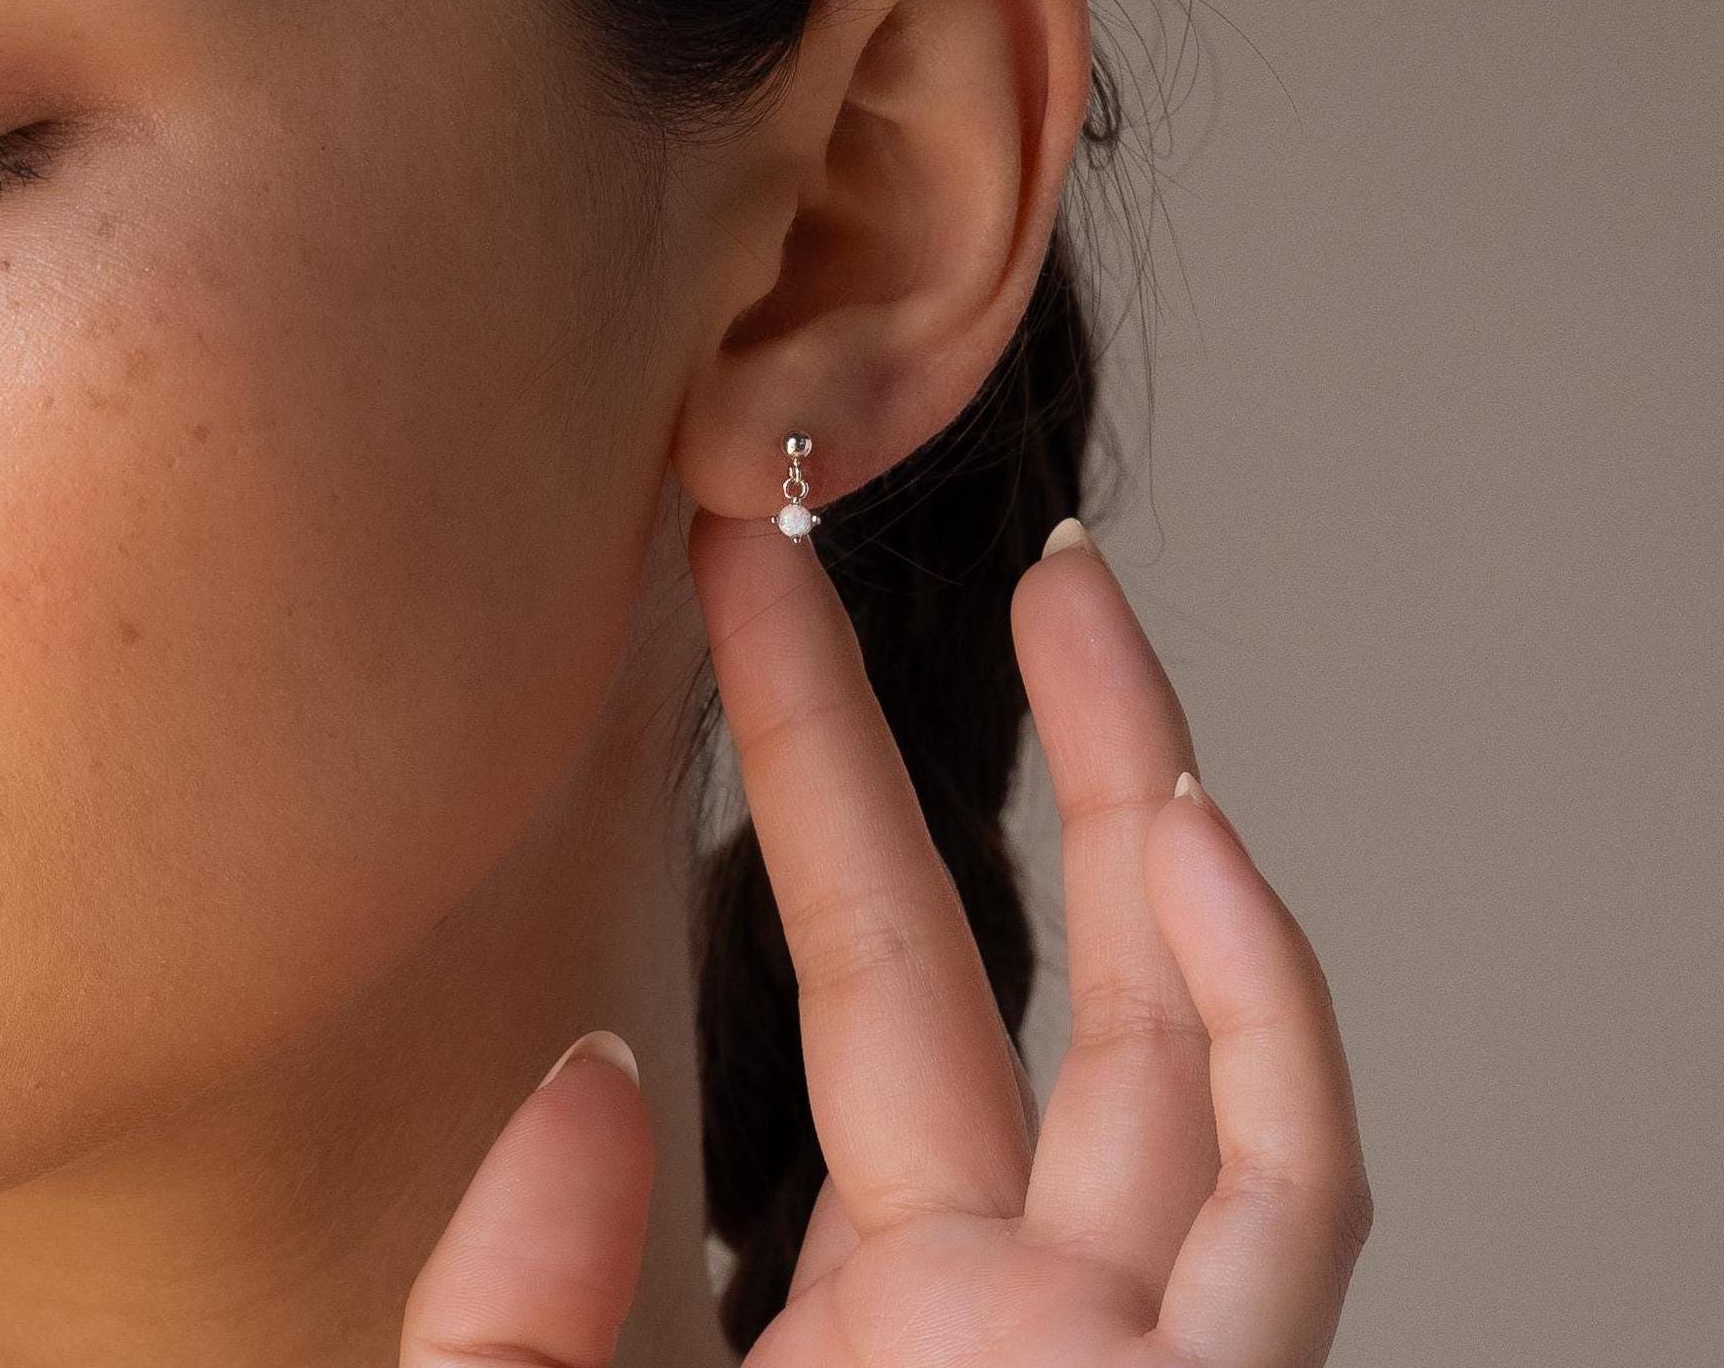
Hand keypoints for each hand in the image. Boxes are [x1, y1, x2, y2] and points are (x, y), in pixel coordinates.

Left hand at [399, 507, 1372, 1365]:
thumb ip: (532, 1302)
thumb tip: (586, 1064)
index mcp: (889, 1296)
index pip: (872, 951)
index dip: (813, 747)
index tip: (744, 587)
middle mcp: (1031, 1306)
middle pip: (1040, 955)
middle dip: (1010, 728)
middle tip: (949, 535)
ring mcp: (1134, 1363)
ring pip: (1195, 1038)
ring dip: (1162, 812)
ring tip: (1082, 610)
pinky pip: (1289, 1201)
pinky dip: (1272, 1019)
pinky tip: (1197, 841)